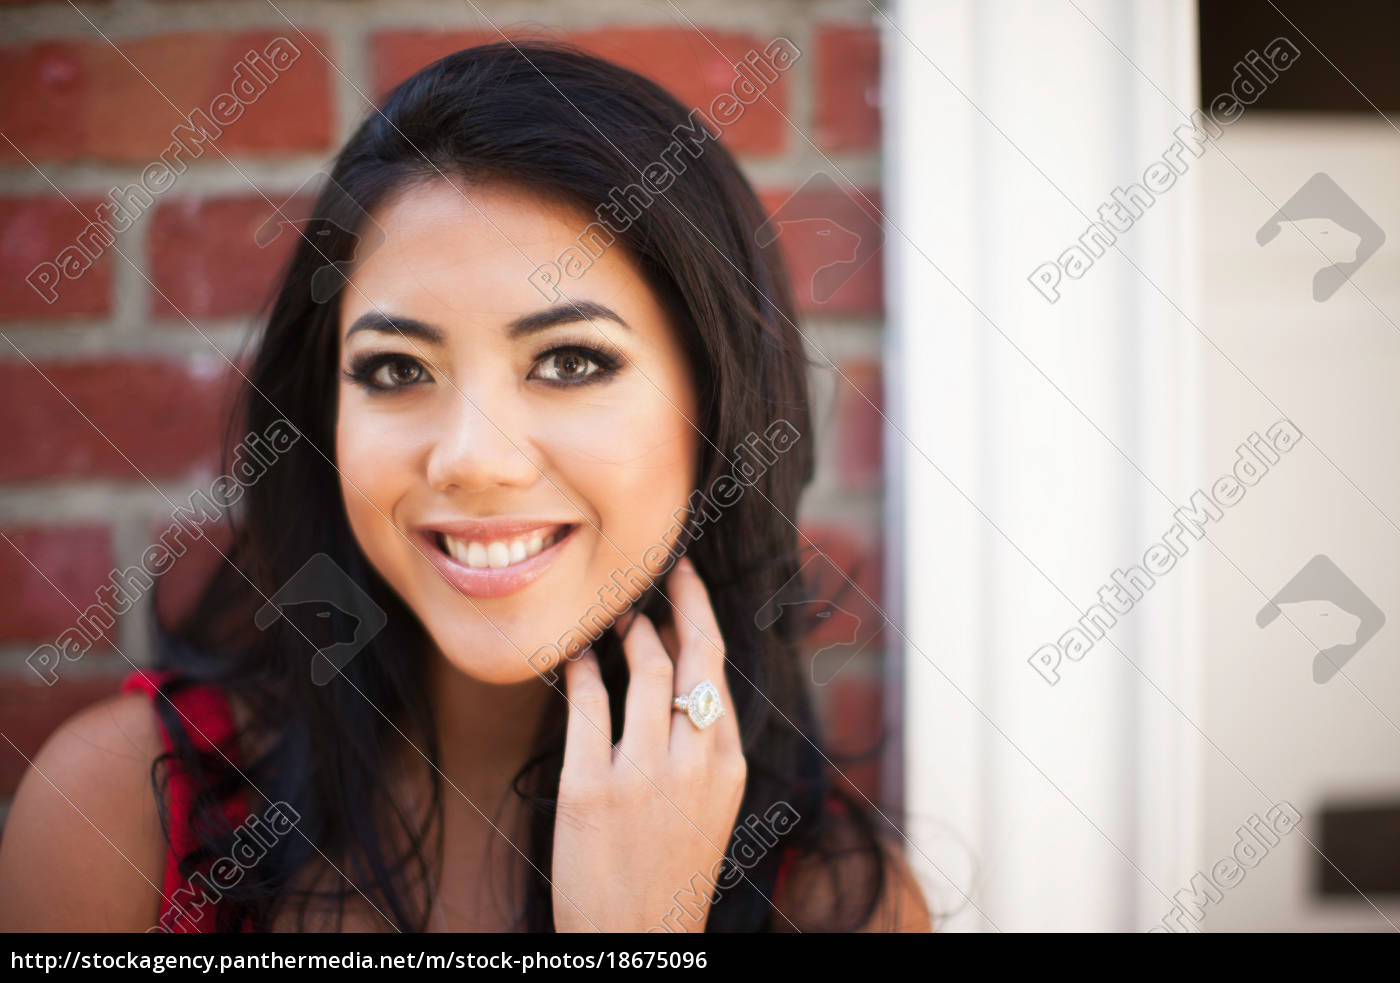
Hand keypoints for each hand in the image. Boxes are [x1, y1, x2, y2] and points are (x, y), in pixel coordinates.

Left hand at [551, 555, 747, 931]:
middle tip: (667, 568)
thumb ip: (701, 749)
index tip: (686, 587)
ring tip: (618, 616)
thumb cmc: (668, 874)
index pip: (718, 673)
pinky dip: (584, 669)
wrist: (638, 941)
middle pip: (694, 656)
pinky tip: (578, 655)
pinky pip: (588, 705)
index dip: (700, 620)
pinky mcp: (591, 789)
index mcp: (727, 767)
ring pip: (646, 670)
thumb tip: (680, 683)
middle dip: (682, 600)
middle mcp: (694, 763)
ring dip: (630, 632)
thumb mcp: (707, 810)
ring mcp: (643, 774)